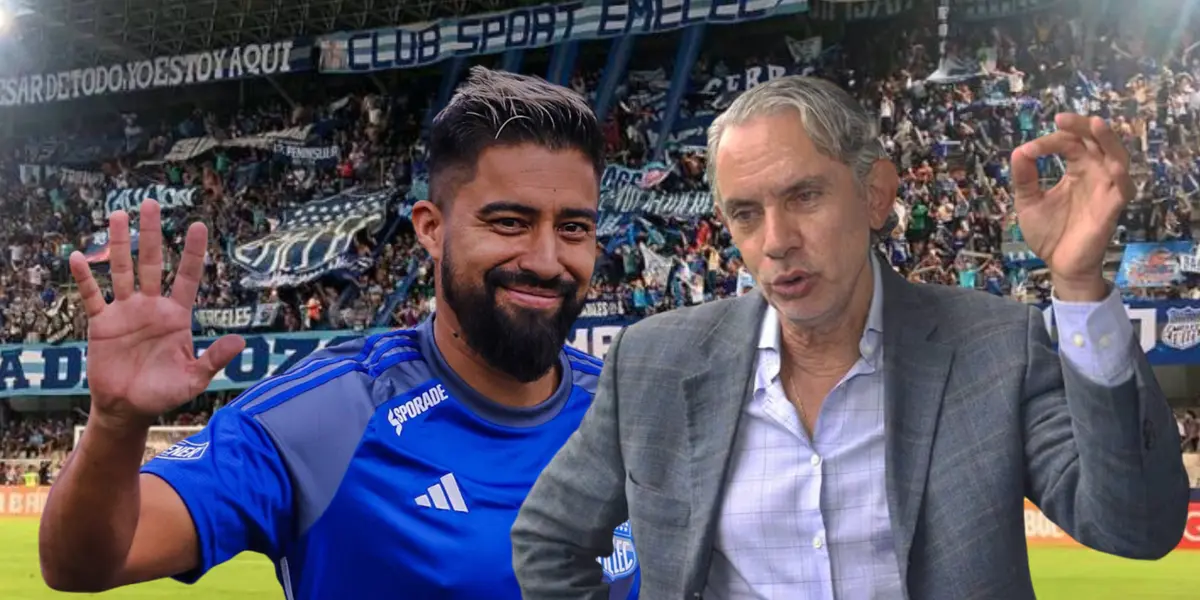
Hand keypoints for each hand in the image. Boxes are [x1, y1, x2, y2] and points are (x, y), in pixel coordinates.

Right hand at [69, 200, 244, 430]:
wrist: (128, 408)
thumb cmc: (164, 393)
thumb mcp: (193, 379)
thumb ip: (214, 359)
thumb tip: (241, 341)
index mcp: (177, 315)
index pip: (188, 277)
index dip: (194, 252)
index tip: (199, 225)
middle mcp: (152, 306)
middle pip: (153, 263)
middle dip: (152, 234)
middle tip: (150, 203)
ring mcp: (126, 311)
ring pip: (122, 270)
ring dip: (117, 244)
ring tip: (117, 215)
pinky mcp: (102, 323)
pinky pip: (92, 296)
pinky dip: (86, 278)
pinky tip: (79, 257)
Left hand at [1011, 114, 1134, 299]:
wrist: (1059, 265)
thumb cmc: (1048, 233)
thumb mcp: (1028, 201)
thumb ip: (1024, 178)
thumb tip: (1019, 151)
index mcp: (1077, 169)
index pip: (1069, 144)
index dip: (1049, 142)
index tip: (1028, 151)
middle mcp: (1095, 173)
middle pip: (1096, 141)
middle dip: (1082, 127)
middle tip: (1063, 118)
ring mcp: (1106, 188)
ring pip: (1116, 156)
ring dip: (1108, 140)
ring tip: (1096, 124)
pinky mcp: (1113, 207)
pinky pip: (1123, 186)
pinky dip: (1120, 173)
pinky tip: (1112, 163)